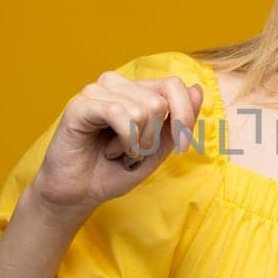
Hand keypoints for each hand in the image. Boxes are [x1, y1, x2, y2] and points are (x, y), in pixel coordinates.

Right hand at [30, 70, 205, 211]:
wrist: (79, 194)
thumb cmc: (114, 170)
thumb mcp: (158, 149)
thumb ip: (178, 121)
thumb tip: (198, 89)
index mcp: (135, 90)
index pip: (174, 85)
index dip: (185, 117)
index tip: (184, 148)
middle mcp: (116, 83)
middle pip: (159, 102)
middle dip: (153, 139)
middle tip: (133, 153)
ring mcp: (96, 91)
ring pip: (143, 110)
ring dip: (136, 144)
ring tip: (118, 152)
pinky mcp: (80, 104)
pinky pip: (120, 114)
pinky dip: (124, 141)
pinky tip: (110, 151)